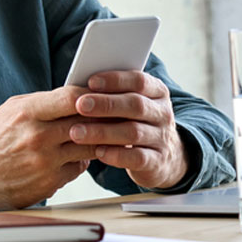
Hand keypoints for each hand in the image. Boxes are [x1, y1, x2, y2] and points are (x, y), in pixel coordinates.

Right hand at [0, 87, 96, 209]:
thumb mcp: (11, 110)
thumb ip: (43, 102)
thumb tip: (76, 96)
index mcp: (28, 112)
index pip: (71, 97)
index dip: (91, 95)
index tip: (99, 94)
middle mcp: (38, 136)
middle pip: (86, 121)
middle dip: (102, 117)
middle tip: (112, 114)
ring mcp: (45, 161)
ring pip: (89, 146)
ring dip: (97, 140)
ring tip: (100, 134)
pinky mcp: (49, 182)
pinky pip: (79, 167)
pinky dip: (82, 160)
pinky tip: (78, 154)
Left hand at [68, 71, 189, 189]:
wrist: (164, 157)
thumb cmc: (136, 123)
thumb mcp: (131, 104)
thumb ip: (113, 94)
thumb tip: (80, 87)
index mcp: (157, 92)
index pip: (139, 81)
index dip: (115, 80)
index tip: (90, 82)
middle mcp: (163, 113)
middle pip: (136, 105)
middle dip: (106, 104)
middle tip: (80, 105)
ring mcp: (162, 138)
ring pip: (133, 132)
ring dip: (103, 131)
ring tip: (77, 132)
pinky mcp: (157, 161)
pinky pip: (137, 158)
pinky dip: (116, 155)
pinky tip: (98, 152)